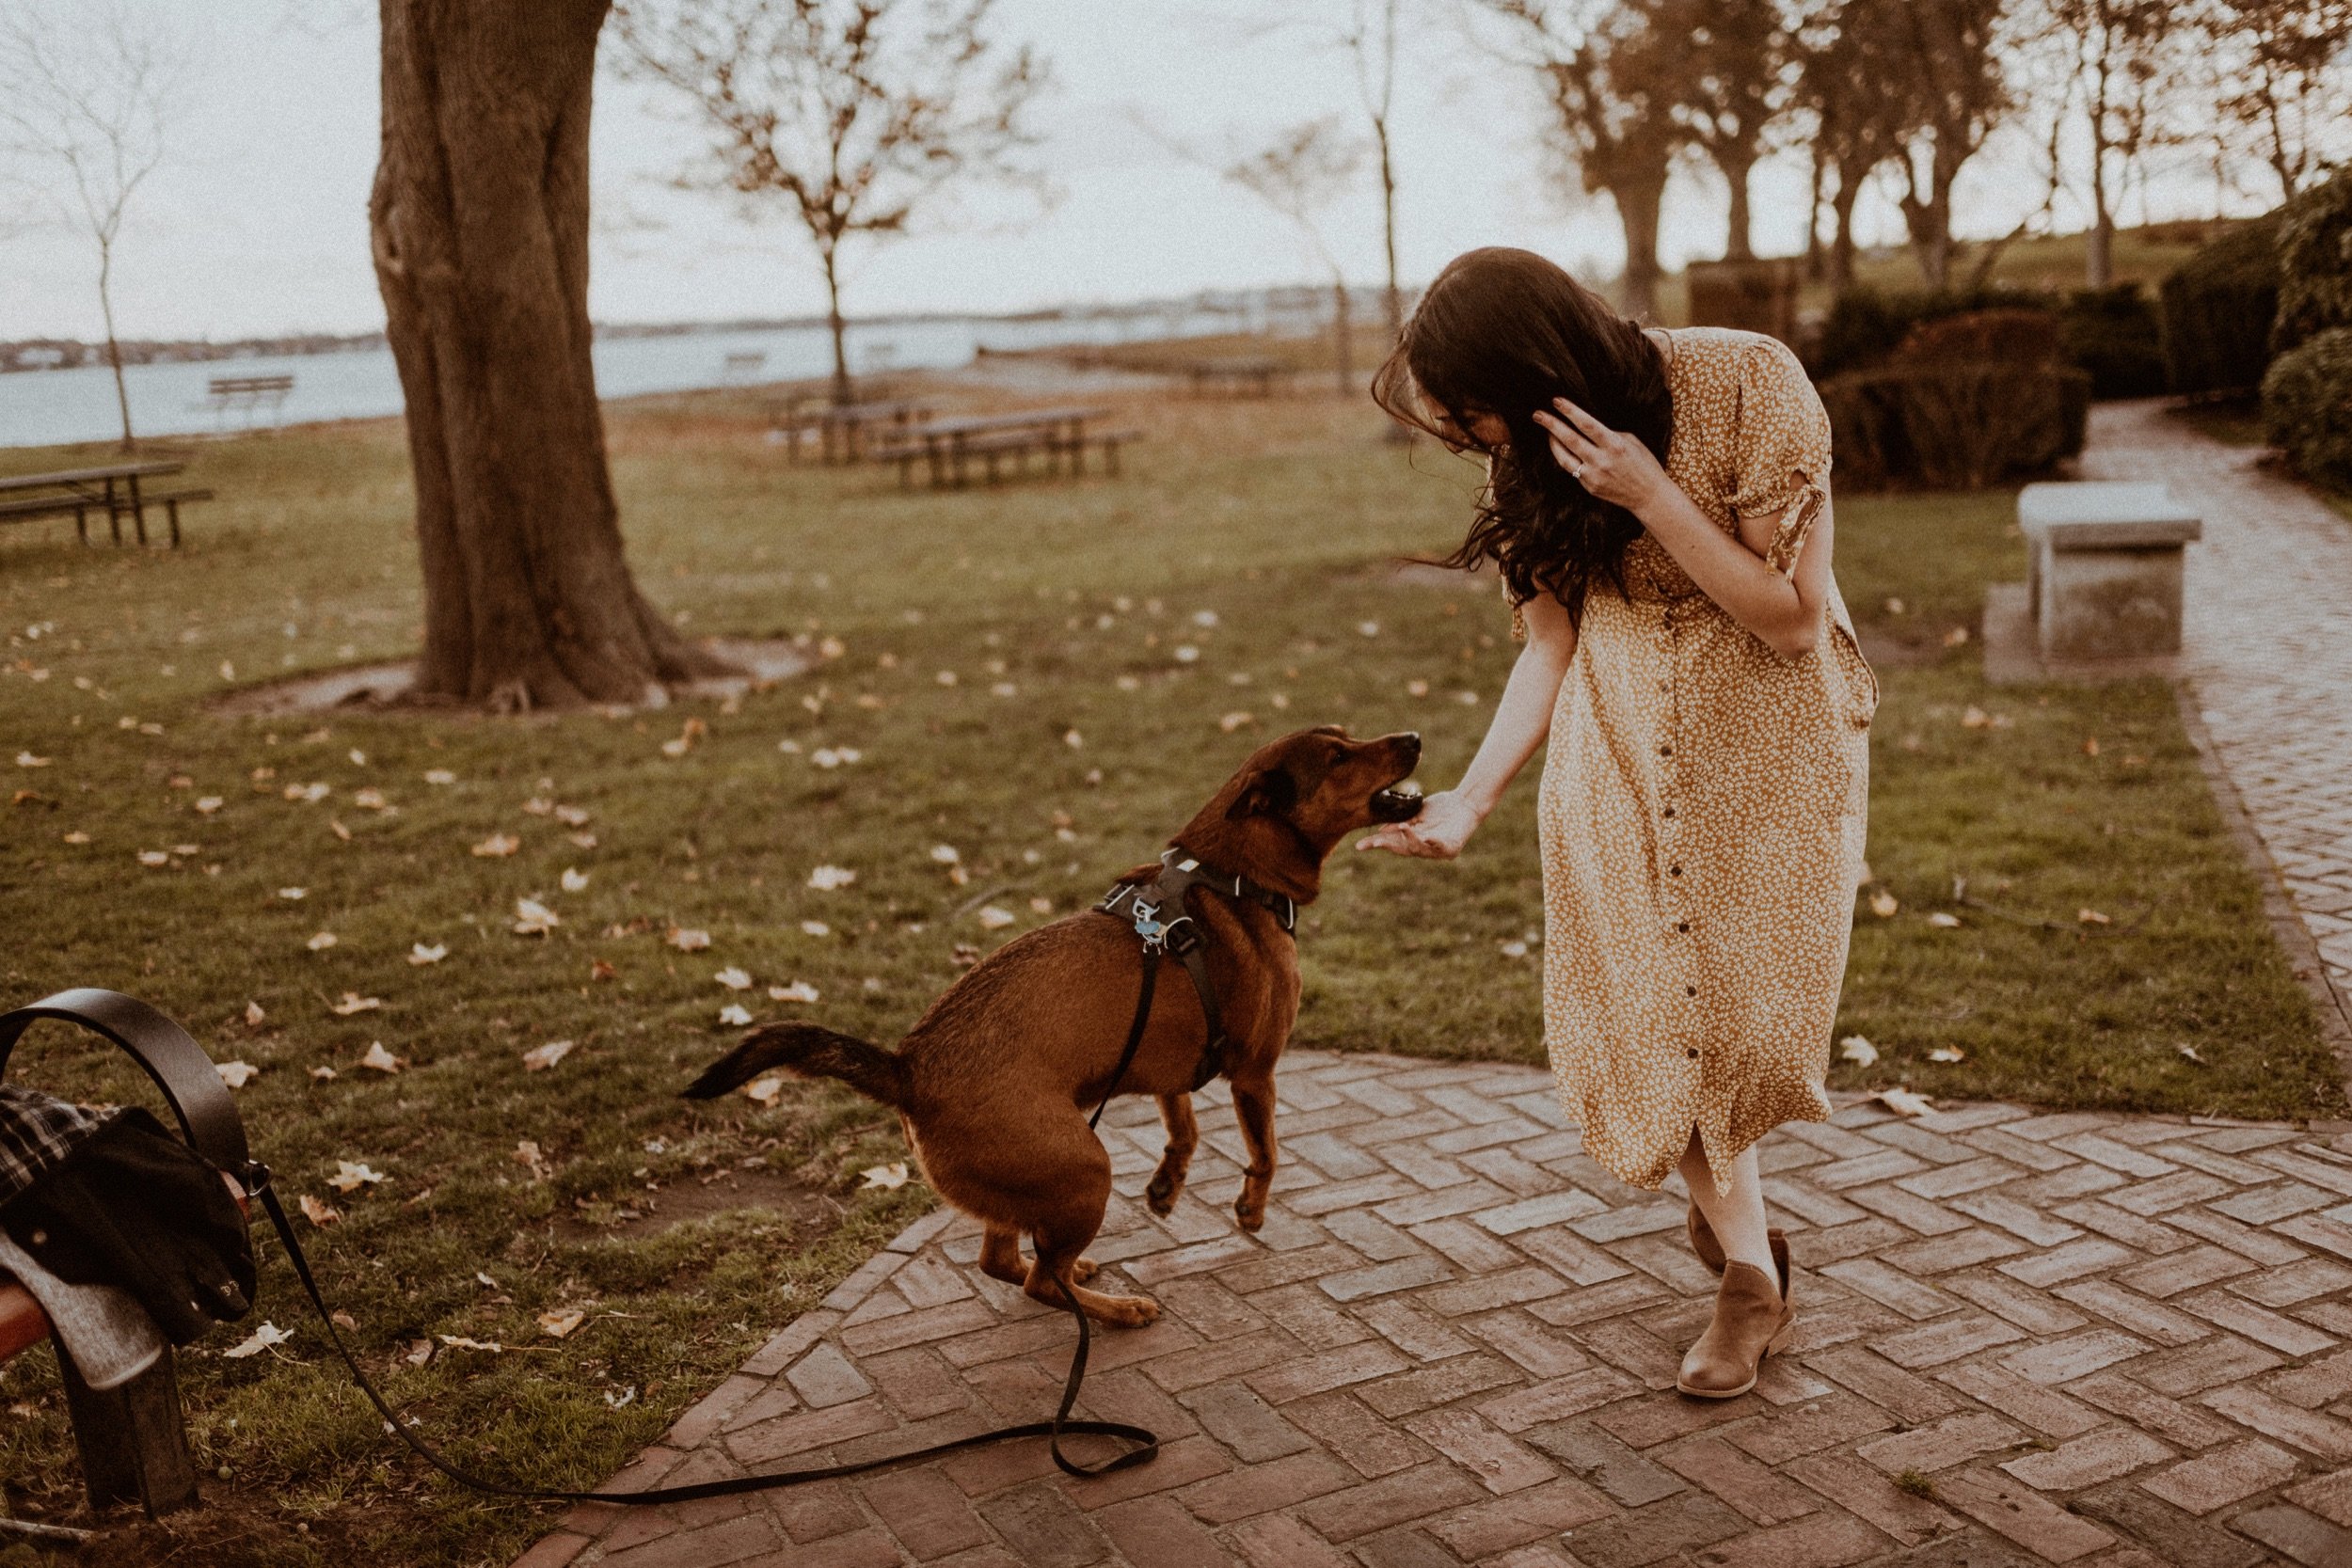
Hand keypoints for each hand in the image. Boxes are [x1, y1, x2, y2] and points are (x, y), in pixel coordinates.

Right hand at [1356, 790, 1481, 859]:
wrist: (1466, 803)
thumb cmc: (1441, 808)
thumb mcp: (1416, 814)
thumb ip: (1400, 822)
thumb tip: (1380, 830)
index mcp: (1413, 840)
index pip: (1392, 843)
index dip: (1377, 843)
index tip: (1360, 846)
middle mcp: (1424, 848)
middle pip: (1402, 848)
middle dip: (1388, 845)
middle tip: (1375, 842)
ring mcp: (1437, 850)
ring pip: (1418, 848)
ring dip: (1409, 839)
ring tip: (1402, 828)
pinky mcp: (1452, 848)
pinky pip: (1440, 846)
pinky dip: (1432, 842)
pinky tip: (1427, 836)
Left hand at [1532, 398, 1666, 512]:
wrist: (1648, 495)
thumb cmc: (1643, 463)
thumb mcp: (1631, 441)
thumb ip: (1608, 434)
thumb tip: (1587, 425)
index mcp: (1614, 445)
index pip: (1587, 424)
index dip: (1570, 411)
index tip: (1556, 401)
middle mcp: (1601, 461)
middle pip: (1570, 440)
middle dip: (1551, 425)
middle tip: (1537, 414)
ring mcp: (1593, 476)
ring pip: (1564, 458)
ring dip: (1553, 443)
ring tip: (1547, 432)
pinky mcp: (1589, 487)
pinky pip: (1572, 469)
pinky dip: (1565, 457)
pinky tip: (1561, 449)